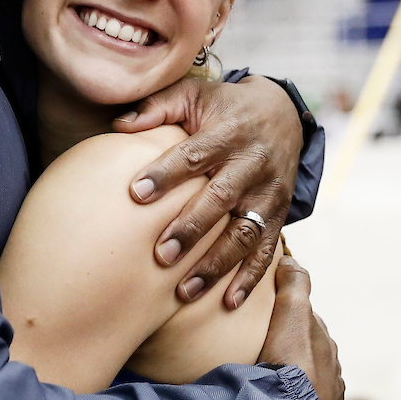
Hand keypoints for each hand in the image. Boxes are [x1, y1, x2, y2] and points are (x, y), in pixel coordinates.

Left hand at [113, 75, 302, 306]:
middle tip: (160, 255)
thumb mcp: (193, 95)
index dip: (165, 174)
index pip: (193, 155)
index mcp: (227, 133)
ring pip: (244, 233)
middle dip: (191, 229)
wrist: (281, 114)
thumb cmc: (223, 108)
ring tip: (185, 291)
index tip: (135, 193)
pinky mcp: (279, 214)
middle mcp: (252, 164)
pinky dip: (250, 280)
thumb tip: (118, 125)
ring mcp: (268, 193)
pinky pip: (267, 251)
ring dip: (216, 265)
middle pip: (220, 200)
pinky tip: (227, 303)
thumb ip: (157, 106)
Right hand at [258, 256, 345, 399]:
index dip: (295, 332)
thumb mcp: (291, 315)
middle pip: (318, 372)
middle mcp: (333, 387)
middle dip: (301, 368)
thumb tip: (293, 261)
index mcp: (325, 356)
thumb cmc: (286, 365)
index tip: (276, 332)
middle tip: (271, 366)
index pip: (313, 338)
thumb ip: (294, 286)